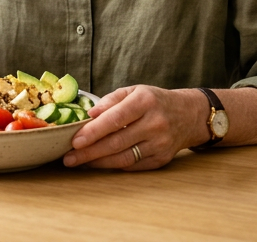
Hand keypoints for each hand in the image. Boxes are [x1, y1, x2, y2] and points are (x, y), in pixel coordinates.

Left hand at [61, 86, 207, 170]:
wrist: (188, 115)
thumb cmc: (154, 101)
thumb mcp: (134, 91)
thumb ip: (111, 100)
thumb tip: (90, 115)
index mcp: (145, 102)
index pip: (116, 119)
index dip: (94, 131)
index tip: (74, 141)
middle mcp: (155, 123)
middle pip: (117, 142)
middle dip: (89, 152)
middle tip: (68, 158)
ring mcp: (160, 143)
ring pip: (123, 158)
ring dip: (98, 162)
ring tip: (79, 163)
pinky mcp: (162, 159)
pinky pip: (133, 165)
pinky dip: (114, 165)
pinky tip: (98, 164)